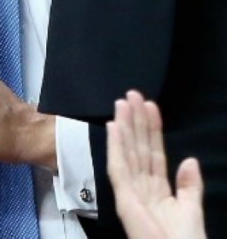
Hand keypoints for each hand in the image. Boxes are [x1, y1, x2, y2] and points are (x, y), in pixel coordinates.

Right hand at [107, 91, 206, 238]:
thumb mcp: (191, 211)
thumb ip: (190, 186)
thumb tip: (190, 160)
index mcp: (157, 191)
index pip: (153, 153)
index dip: (152, 130)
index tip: (150, 106)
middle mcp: (141, 187)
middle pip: (138, 148)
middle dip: (135, 121)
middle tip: (132, 94)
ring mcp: (130, 191)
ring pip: (127, 152)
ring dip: (125, 126)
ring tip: (123, 102)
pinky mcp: (124, 197)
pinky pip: (119, 167)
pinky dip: (116, 146)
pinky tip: (115, 127)